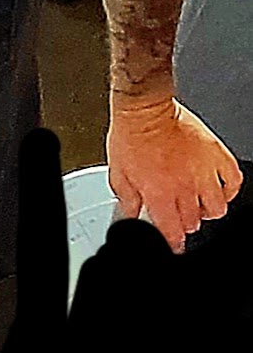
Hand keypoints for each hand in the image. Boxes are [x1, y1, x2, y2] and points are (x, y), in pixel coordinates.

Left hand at [106, 95, 242, 251]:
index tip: (172, 243)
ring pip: (217, 208)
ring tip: (197, 203)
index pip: (172, 232)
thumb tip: (129, 214)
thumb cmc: (130, 136)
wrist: (145, 109)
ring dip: (207, 210)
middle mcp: (184, 188)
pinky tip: (219, 189)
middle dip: (185, 223)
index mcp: (159, 195)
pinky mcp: (217, 156)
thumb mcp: (118, 172)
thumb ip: (126, 199)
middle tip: (178, 215)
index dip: (172, 242)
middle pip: (193, 222)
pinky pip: (234, 182)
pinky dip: (229, 190)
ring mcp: (204, 173)